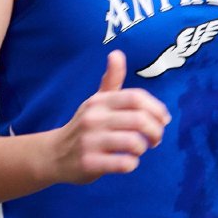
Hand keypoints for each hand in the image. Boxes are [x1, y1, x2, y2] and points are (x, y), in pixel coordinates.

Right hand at [55, 50, 170, 183]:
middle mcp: (94, 118)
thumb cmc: (84, 125)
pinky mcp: (89, 163)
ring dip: (143, 148)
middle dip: (156, 131)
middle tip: (156, 139)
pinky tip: (128, 162)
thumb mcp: (96, 100)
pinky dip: (132, 164)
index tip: (163, 119)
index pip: (136, 98)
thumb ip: (111, 79)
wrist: (54, 154)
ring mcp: (90, 141)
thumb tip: (117, 53)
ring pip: (133, 142)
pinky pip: (123, 164)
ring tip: (140, 149)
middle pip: (139, 120)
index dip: (156, 108)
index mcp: (100, 101)